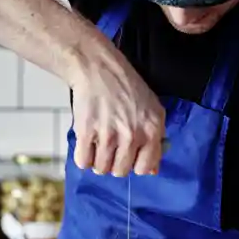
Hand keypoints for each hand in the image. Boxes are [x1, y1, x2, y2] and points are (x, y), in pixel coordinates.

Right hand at [71, 33, 164, 176]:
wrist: (98, 67)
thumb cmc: (126, 86)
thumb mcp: (152, 109)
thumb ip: (156, 140)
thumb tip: (153, 171)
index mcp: (152, 130)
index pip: (145, 168)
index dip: (135, 165)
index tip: (128, 156)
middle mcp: (132, 135)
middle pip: (120, 171)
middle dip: (114, 163)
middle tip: (110, 148)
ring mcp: (108, 135)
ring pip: (101, 168)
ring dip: (98, 161)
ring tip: (98, 144)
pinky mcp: (86, 132)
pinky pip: (83, 161)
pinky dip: (83, 156)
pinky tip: (86, 143)